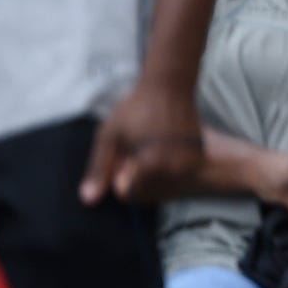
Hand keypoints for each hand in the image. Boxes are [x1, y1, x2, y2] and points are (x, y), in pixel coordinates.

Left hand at [81, 74, 203, 205]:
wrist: (170, 86)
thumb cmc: (137, 109)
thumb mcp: (110, 137)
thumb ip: (99, 169)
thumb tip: (88, 201)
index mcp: (153, 165)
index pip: (128, 193)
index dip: (120, 176)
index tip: (123, 156)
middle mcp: (176, 169)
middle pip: (147, 192)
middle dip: (136, 176)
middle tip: (136, 147)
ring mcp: (191, 164)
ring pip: (162, 185)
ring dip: (152, 173)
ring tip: (149, 145)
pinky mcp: (199, 159)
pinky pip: (176, 176)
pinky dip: (167, 168)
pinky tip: (163, 144)